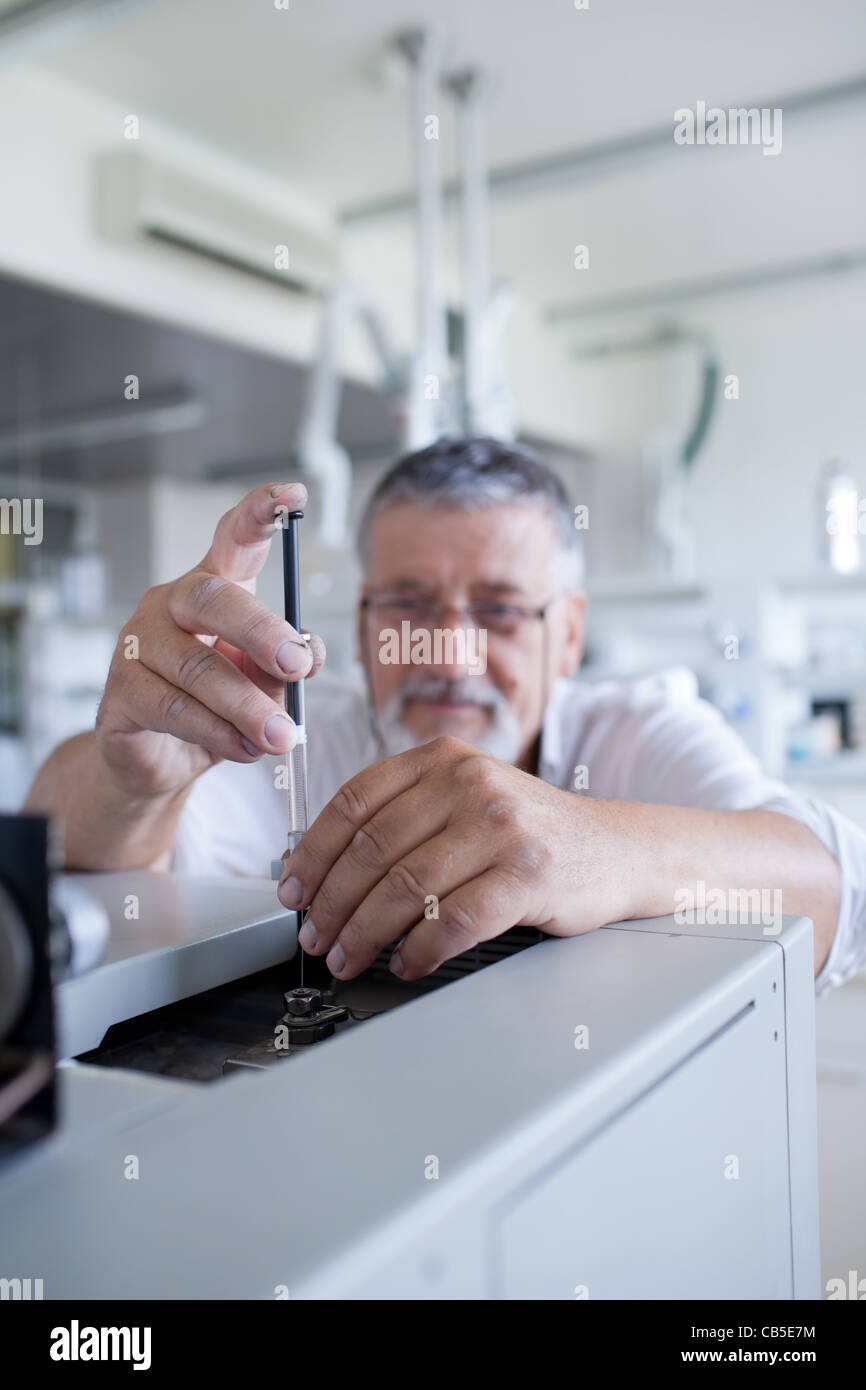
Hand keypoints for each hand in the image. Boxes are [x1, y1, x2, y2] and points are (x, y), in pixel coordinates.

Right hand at [95, 482, 324, 800]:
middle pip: (212, 599)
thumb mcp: (266, 681)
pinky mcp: (120, 694)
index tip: (293, 495)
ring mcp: (137, 646)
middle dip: (261, 632)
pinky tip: (244, 748)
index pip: (233, 538)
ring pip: (197, 669)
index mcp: (212, 589)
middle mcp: (170, 605)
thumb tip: (309, 657)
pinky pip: (174, 710)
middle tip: (298, 666)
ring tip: (283, 736)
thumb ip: (290, 662)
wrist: (162, 761)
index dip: (260, 513)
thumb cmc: (218, 706)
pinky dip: (218, 733)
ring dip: (248, 707)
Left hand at [278, 735, 628, 979]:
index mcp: (443, 759)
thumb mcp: (466, 799)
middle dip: (332, 904)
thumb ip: (406, 817)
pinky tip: (407, 963)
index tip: (292, 890)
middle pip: (373, 850)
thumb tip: (323, 870)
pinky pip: (455, 920)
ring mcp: (502, 827)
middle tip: (315, 938)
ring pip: (407, 888)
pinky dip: (421, 950)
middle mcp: (470, 783)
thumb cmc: (528, 833)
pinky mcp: (529, 875)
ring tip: (350, 958)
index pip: (355, 802)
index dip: (313, 852)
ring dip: (366, 934)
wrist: (618, 849)